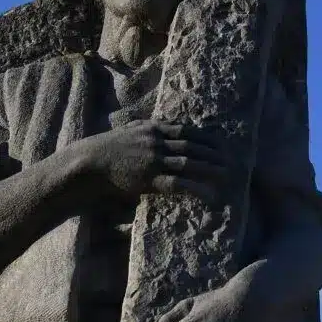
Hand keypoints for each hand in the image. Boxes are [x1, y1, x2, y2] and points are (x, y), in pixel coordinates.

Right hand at [73, 120, 229, 204]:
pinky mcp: (149, 179)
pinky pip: (179, 184)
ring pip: (190, 163)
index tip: (221, 142)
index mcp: (152, 128)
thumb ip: (145, 127)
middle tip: (232, 160)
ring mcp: (154, 160)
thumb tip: (159, 126)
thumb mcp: (128, 130)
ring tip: (227, 176)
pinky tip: (209, 195)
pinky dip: (197, 189)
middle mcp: (156, 141)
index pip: (187, 130)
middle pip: (193, 146)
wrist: (88, 163)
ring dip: (211, 170)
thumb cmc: (106, 149)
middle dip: (215, 153)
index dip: (207, 137)